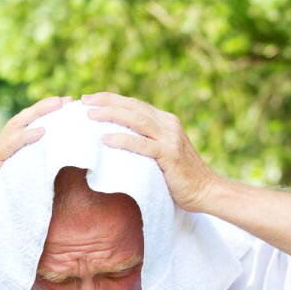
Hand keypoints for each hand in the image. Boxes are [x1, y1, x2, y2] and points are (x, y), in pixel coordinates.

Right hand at [0, 95, 71, 230]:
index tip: (65, 106)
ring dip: (38, 113)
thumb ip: (29, 171)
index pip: (26, 125)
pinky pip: (10, 146)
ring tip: (58, 105)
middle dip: (45, 106)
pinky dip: (25, 136)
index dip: (44, 113)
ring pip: (17, 125)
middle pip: (23, 118)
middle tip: (67, 99)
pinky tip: (41, 131)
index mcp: (5, 148)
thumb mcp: (17, 182)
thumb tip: (54, 169)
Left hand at [81, 91, 219, 212]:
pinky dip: (123, 140)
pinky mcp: (169, 155)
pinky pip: (142, 144)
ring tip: (90, 115)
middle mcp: (168, 124)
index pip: (135, 104)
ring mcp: (170, 138)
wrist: (206, 190)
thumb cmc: (179, 176)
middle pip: (133, 107)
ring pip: (137, 120)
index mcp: (165, 121)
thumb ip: (146, 142)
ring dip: (111, 115)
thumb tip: (116, 140)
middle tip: (84, 101)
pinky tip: (105, 139)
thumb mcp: (161, 152)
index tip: (89, 99)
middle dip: (107, 101)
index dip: (111, 99)